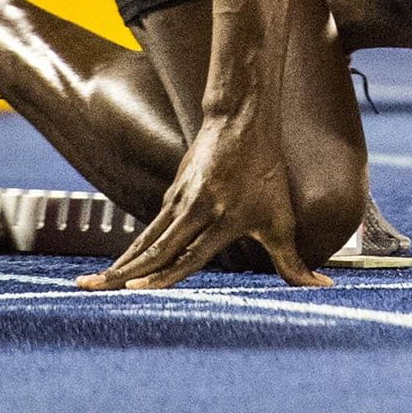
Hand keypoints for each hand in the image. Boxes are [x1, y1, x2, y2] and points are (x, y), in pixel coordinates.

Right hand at [78, 113, 330, 290]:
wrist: (241, 121)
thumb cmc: (266, 173)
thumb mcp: (282, 221)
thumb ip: (294, 262)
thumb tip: (322, 287)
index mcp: (220, 221)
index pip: (185, 257)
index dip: (160, 276)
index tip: (134, 289)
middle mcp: (194, 212)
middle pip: (153, 251)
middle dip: (121, 275)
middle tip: (89, 291)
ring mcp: (178, 202)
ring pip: (145, 239)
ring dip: (119, 263)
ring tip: (92, 283)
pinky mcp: (172, 195)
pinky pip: (150, 228)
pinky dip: (134, 248)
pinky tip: (121, 264)